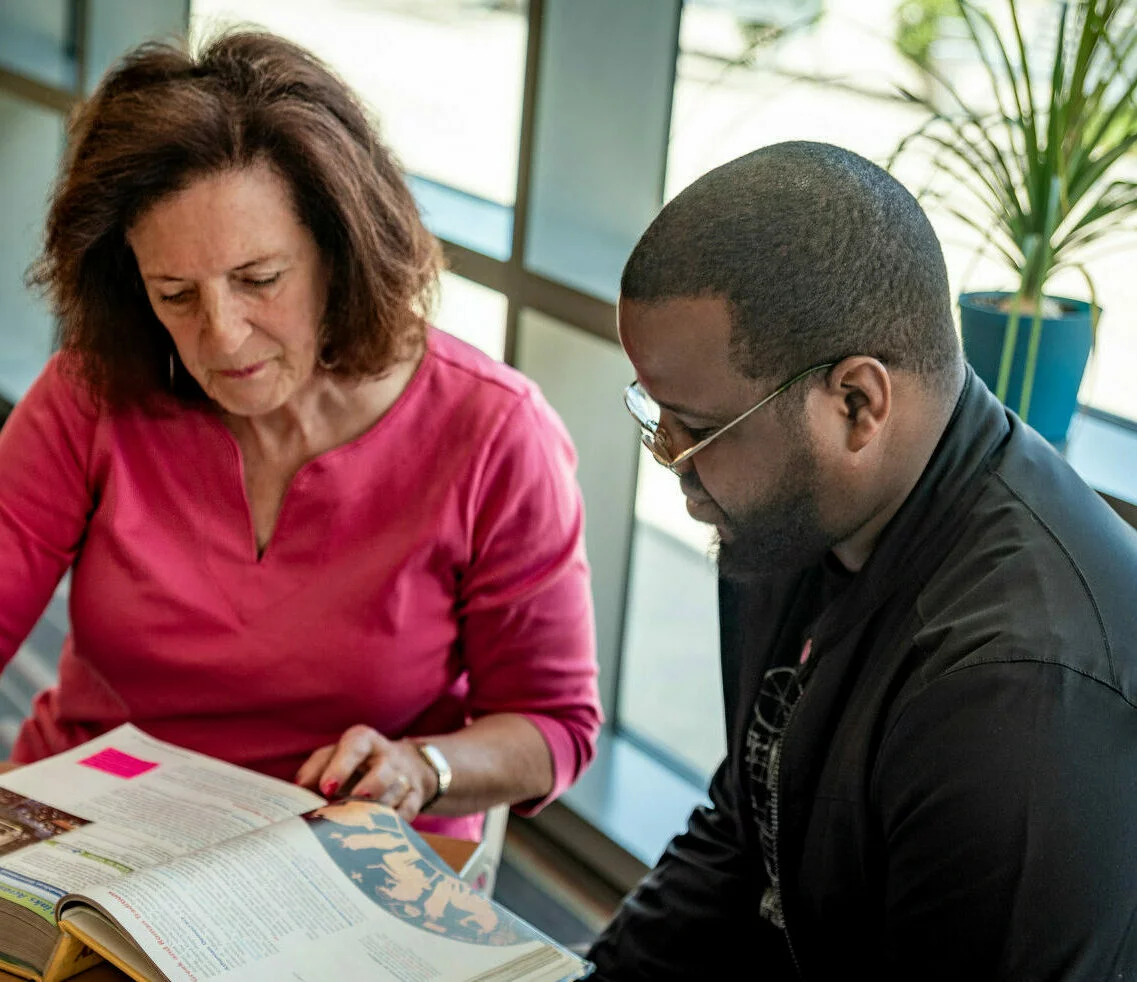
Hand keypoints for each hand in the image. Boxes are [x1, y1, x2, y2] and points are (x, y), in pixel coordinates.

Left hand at [294, 725, 438, 821]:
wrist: (404, 764)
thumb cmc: (356, 763)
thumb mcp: (335, 756)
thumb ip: (316, 768)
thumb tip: (298, 789)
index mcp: (363, 741)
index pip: (355, 746)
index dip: (341, 766)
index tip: (326, 788)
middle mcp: (387, 756)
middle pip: (383, 769)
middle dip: (371, 786)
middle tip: (355, 801)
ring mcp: (404, 776)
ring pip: (398, 792)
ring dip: (381, 808)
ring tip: (363, 823)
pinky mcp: (415, 795)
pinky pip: (409, 810)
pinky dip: (396, 822)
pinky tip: (380, 833)